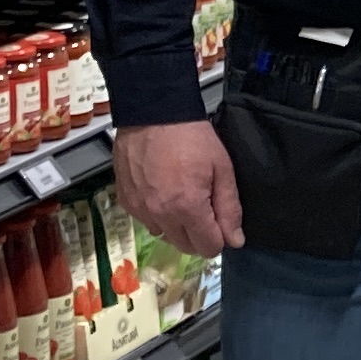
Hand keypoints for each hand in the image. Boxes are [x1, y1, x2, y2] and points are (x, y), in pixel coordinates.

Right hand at [119, 117, 242, 257]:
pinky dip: (156, 214)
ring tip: (182, 198)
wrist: (153, 112)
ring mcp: (139, 208)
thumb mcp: (222, 169)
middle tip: (204, 208)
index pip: (207, 247)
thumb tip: (235, 240)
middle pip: (185, 246)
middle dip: (199, 234)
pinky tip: (162, 192)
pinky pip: (145, 221)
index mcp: (187, 208)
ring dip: (176, 226)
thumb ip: (229, 209)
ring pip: (164, 235)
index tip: (219, 221)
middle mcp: (160, 215)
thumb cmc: (192, 136)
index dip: (219, 237)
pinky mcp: (125, 200)